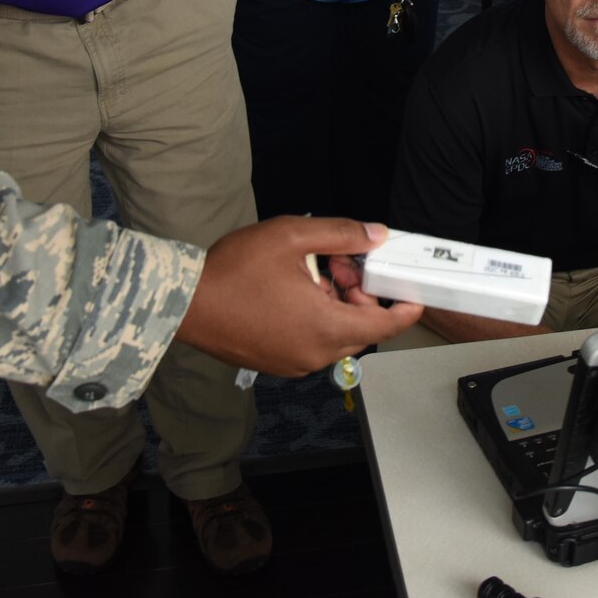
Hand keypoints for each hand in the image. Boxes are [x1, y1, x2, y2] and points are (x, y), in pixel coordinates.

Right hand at [178, 219, 422, 375]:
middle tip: (338, 263)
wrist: (185, 302)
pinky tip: (293, 292)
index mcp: (326, 328)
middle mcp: (315, 354)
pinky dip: (316, 319)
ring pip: (336, 335)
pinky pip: (312, 343)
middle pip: (360, 329)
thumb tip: (376, 234)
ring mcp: (294, 363)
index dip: (404, 308)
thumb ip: (341, 234)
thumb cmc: (234, 270)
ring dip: (335, 305)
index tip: (412, 293)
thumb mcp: (291, 237)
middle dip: (359, 295)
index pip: (386, 326)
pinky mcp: (277, 363)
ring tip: (310, 272)